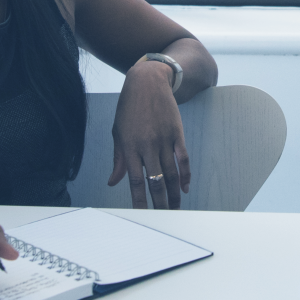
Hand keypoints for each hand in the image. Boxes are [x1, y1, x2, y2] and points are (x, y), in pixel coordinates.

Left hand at [109, 60, 189, 208]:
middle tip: (163, 217)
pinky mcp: (177, 133)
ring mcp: (164, 139)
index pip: (134, 180)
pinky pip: (183, 159)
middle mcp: (147, 145)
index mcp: (129, 146)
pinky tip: (184, 187)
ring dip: (173, 194)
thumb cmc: (129, 107)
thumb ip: (118, 158)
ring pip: (171, 173)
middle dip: (159, 202)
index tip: (142, 215)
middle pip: (155, 181)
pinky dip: (185, 175)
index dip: (139, 200)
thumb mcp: (118, 131)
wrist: (148, 81)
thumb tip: (114, 181)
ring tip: (175, 208)